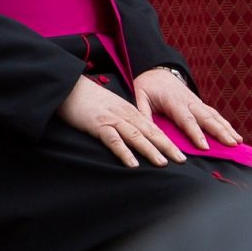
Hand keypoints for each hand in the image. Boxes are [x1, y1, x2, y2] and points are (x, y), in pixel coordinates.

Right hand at [59, 75, 186, 168]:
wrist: (68, 87)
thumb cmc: (88, 100)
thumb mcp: (111, 109)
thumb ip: (124, 121)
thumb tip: (134, 138)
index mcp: (130, 112)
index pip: (153, 128)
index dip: (168, 140)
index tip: (182, 152)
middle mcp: (125, 115)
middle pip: (151, 132)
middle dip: (168, 147)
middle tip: (183, 160)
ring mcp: (112, 119)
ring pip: (136, 136)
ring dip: (151, 150)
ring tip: (163, 164)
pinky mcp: (98, 124)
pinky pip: (113, 140)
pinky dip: (124, 152)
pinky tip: (132, 164)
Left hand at [134, 66, 240, 146]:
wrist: (157, 71)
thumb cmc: (147, 87)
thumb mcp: (139, 97)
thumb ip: (143, 113)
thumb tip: (145, 132)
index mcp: (174, 102)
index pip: (187, 120)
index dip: (196, 133)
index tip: (205, 147)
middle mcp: (189, 101)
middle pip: (207, 118)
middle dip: (220, 131)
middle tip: (231, 144)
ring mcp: (197, 102)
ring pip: (215, 116)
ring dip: (227, 128)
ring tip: (238, 141)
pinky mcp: (200, 104)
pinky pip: (215, 114)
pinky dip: (226, 124)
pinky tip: (235, 135)